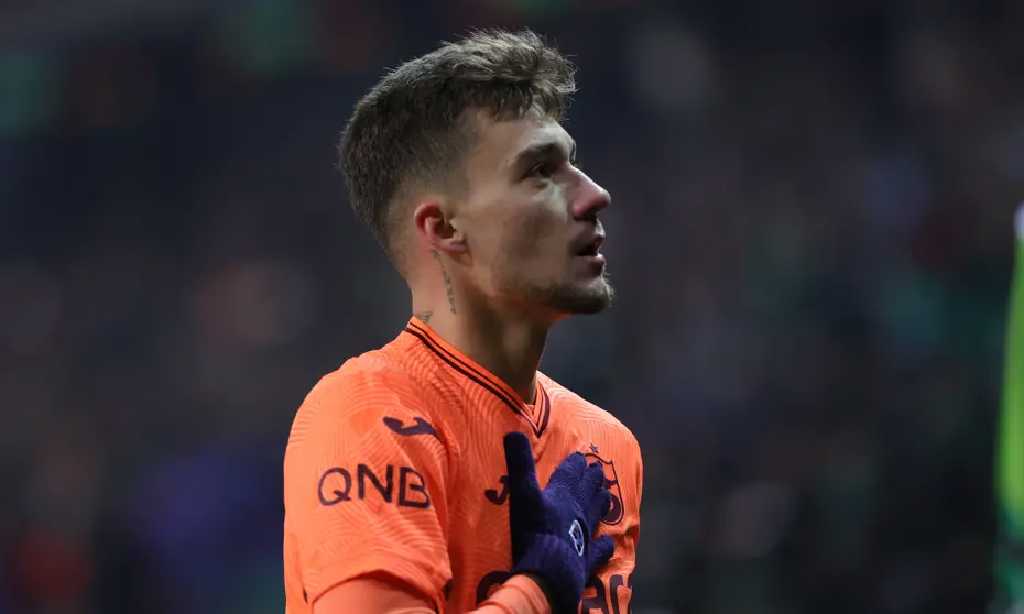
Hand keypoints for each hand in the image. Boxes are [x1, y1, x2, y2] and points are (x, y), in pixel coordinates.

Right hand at [502, 432, 614, 613]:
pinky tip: (609, 543)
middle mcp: (577, 512)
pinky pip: (598, 550)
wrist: (550, 571)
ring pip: (595, 515)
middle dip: (592, 480)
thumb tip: (513, 431)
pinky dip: (604, 545)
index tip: (581, 456)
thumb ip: (519, 464)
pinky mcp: (587, 559)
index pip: (571, 474)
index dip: (575, 464)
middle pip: (587, 491)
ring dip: (601, 503)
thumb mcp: (522, 493)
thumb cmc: (534, 530)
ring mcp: (584, 536)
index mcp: (563, 494)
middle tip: (599, 471)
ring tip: (608, 495)